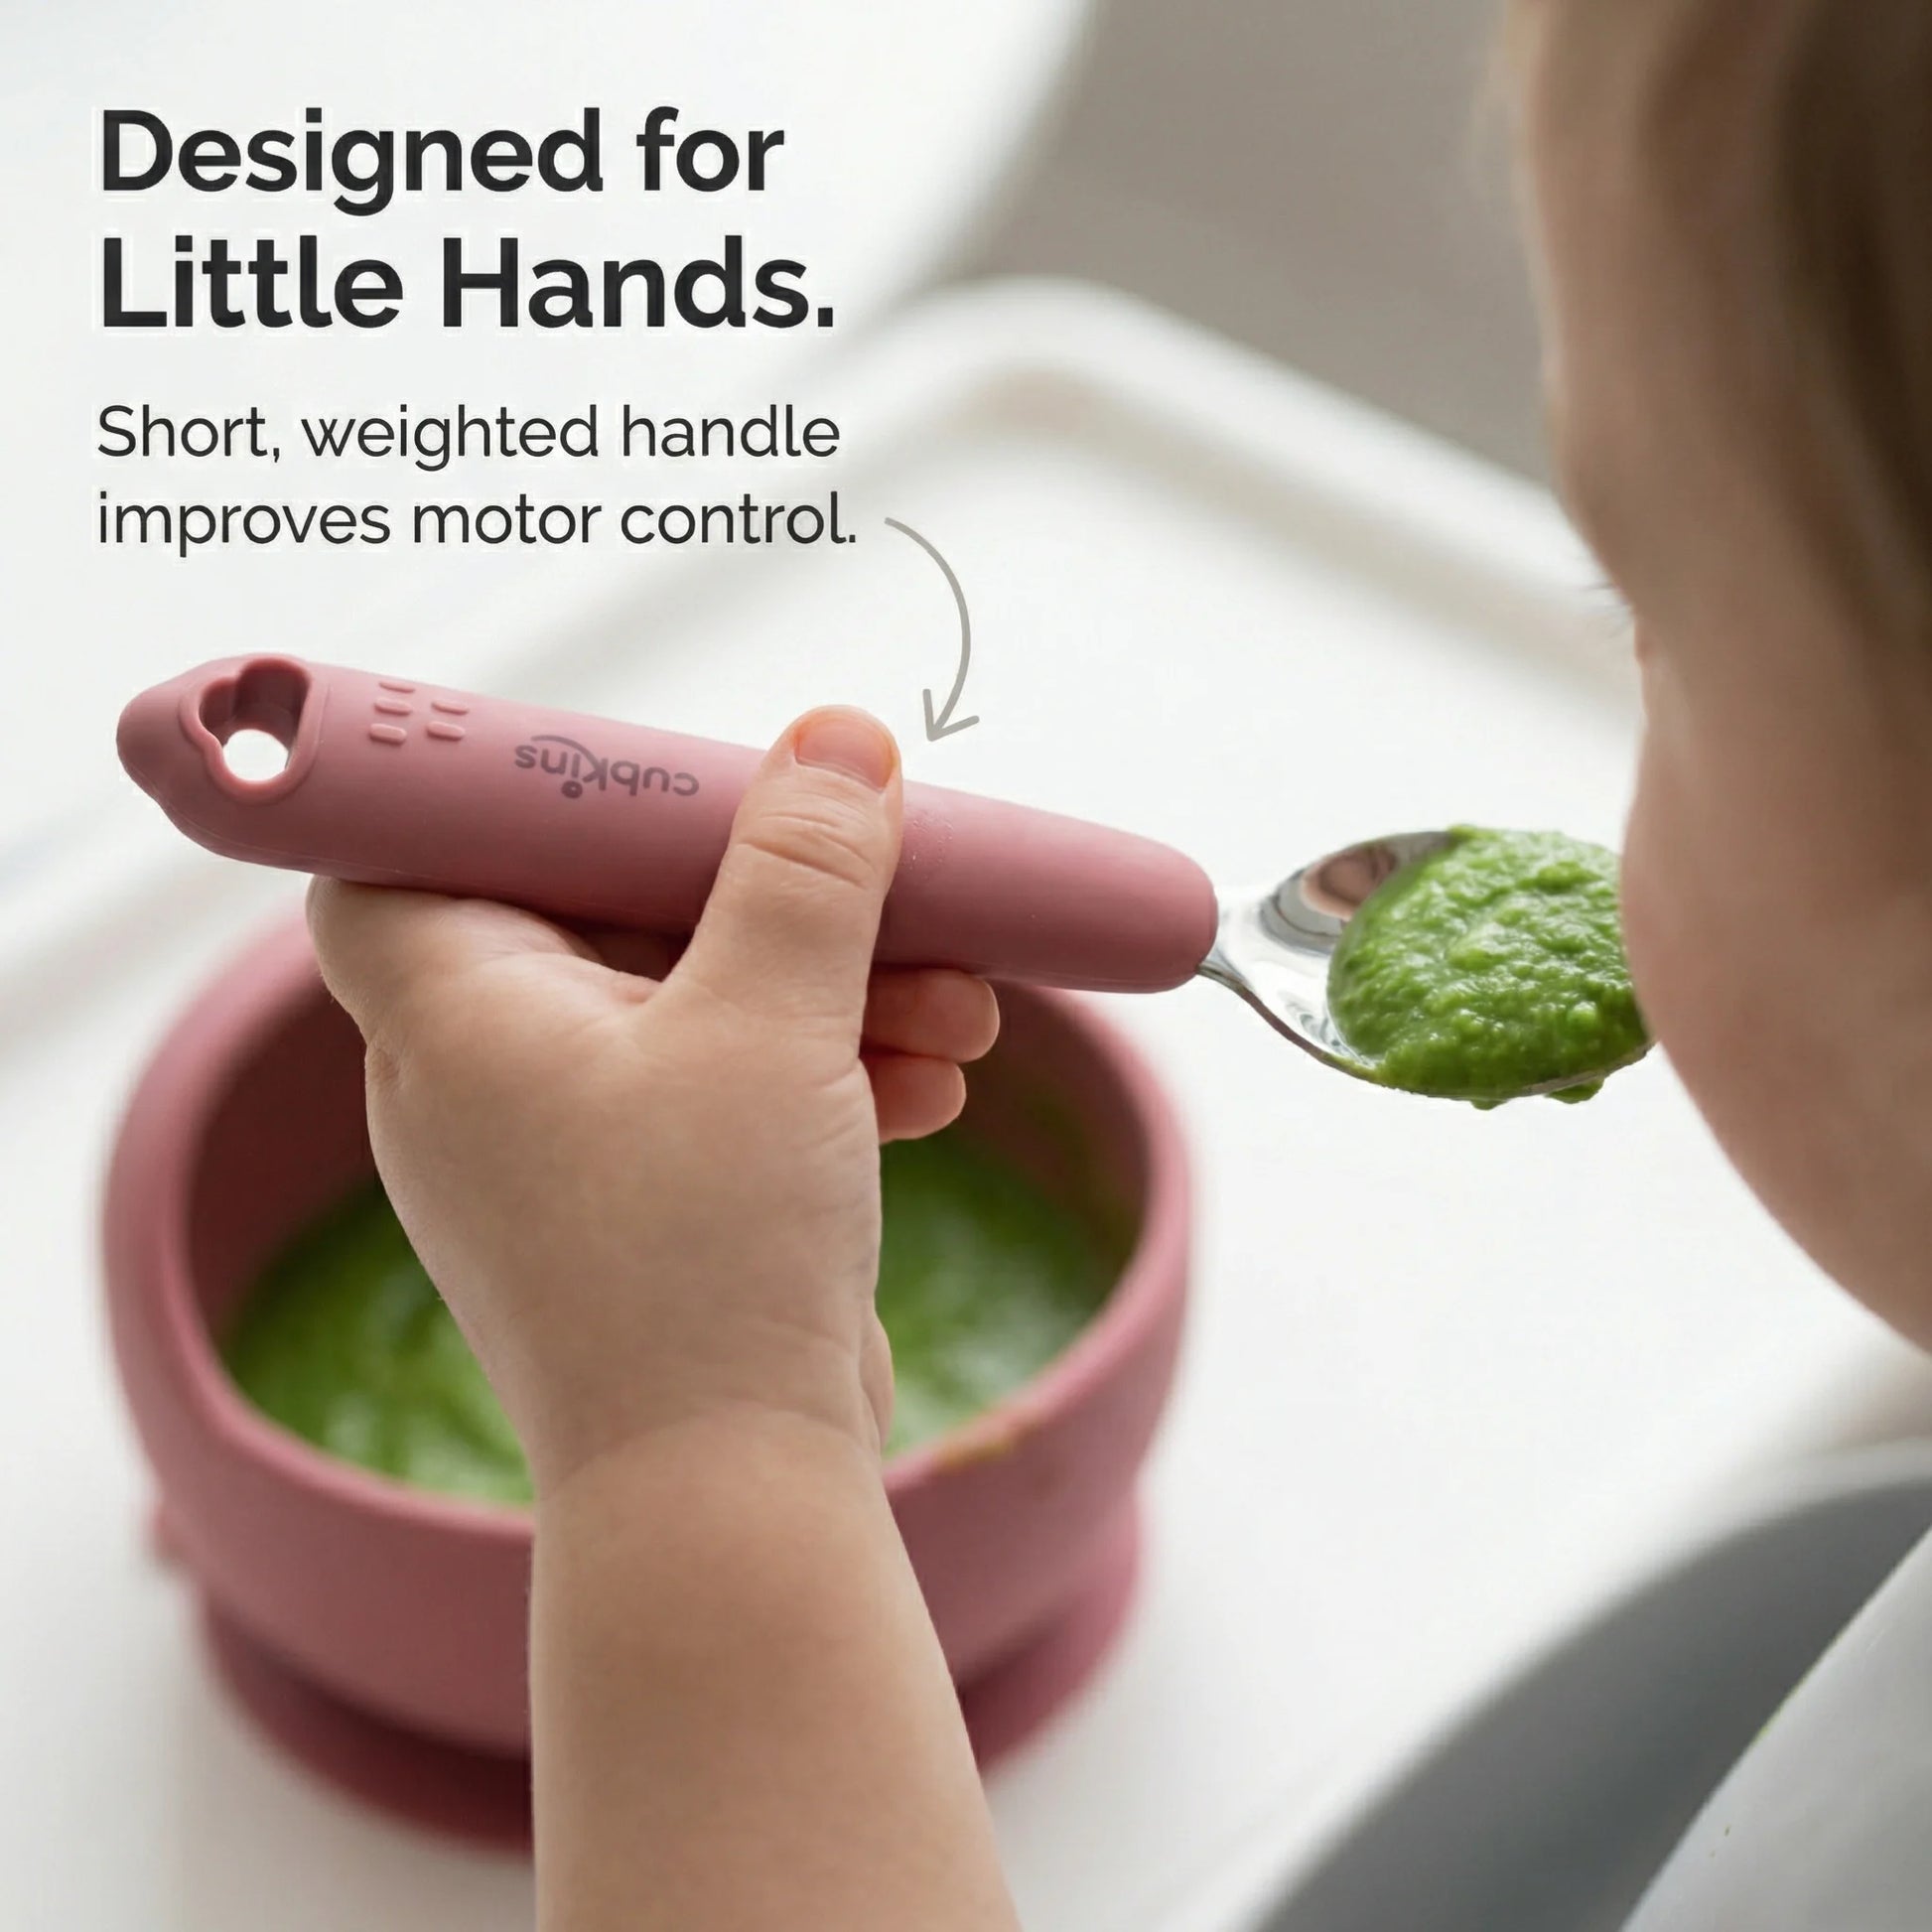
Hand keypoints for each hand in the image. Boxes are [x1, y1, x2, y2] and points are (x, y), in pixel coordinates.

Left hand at [307, 706, 999, 1493]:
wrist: (731, 1500)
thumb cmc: (703, 1263)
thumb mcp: (771, 1024)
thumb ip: (804, 869)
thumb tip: (836, 742)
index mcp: (451, 1017)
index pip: (396, 853)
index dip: (493, 794)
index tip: (621, 768)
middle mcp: (485, 1080)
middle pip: (606, 915)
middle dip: (767, 898)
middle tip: (878, 872)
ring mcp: (567, 1152)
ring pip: (695, 1006)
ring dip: (832, 987)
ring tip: (967, 1003)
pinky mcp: (647, 1208)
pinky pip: (729, 1089)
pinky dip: (824, 1069)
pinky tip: (940, 1080)